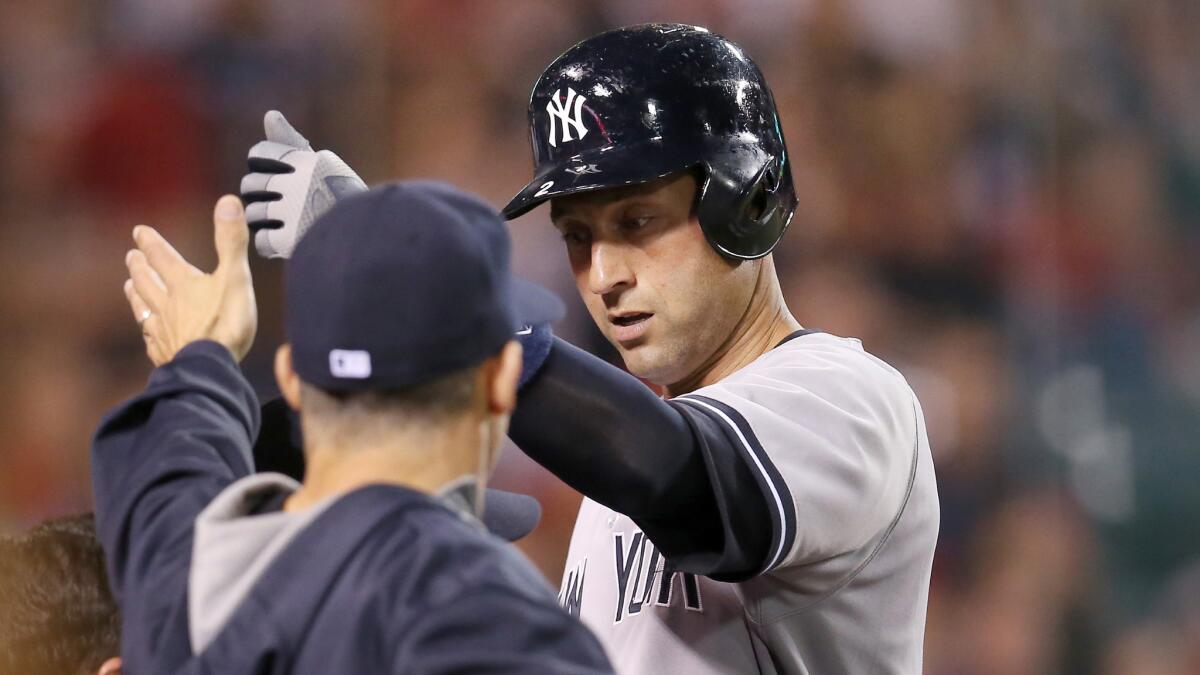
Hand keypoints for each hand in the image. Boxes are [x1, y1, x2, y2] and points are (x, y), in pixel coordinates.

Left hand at [123, 195, 257, 365]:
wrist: (209, 367)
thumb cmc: (225, 323)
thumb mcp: (235, 277)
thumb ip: (231, 241)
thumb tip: (227, 201)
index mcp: (184, 284)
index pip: (163, 258)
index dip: (151, 243)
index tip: (139, 232)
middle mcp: (168, 305)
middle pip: (148, 282)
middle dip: (140, 268)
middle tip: (130, 257)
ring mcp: (164, 331)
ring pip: (144, 309)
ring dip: (136, 296)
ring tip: (129, 287)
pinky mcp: (166, 354)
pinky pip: (153, 340)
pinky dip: (148, 333)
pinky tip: (148, 334)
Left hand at [240, 110, 367, 258]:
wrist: (368, 231)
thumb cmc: (344, 196)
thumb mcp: (321, 164)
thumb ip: (291, 142)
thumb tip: (269, 115)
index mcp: (304, 162)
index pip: (259, 154)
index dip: (261, 164)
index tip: (274, 174)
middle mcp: (296, 185)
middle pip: (251, 185)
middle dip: (257, 193)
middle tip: (273, 202)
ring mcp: (293, 214)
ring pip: (253, 214)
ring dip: (260, 220)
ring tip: (276, 222)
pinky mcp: (291, 241)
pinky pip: (262, 242)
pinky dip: (268, 244)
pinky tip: (280, 241)